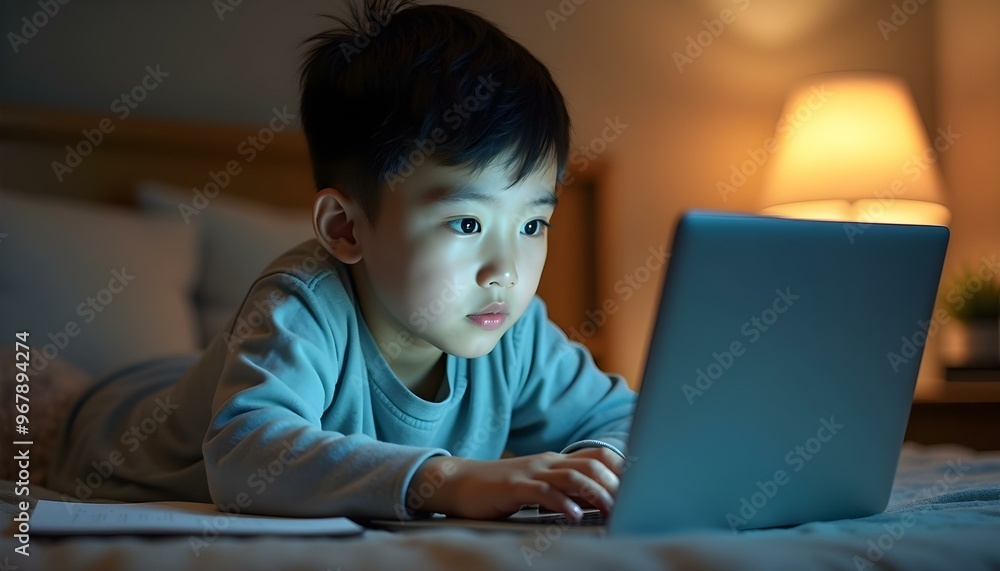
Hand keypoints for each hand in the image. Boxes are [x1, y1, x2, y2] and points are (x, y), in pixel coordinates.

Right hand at [406, 447, 622, 520]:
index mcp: (555, 461)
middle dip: (614, 484)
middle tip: (630, 503)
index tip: (639, 485)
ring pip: (572, 477)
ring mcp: (531, 472)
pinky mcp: (514, 486)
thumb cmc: (501, 489)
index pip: (596, 455)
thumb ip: (561, 489)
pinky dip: (561, 503)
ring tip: (610, 510)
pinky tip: (573, 515)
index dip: (621, 468)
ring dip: (595, 493)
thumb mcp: (536, 485)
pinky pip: (543, 492)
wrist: (460, 482)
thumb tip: (594, 503)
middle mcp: (547, 462)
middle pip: (591, 465)